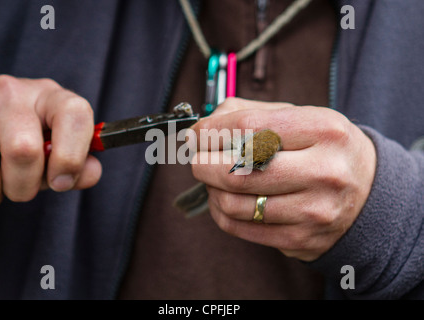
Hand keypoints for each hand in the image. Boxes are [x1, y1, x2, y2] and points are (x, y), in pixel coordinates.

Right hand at [0, 75, 101, 207]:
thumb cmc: (29, 136)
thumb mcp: (58, 144)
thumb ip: (78, 163)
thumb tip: (91, 173)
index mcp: (52, 97)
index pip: (75, 114)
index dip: (71, 157)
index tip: (62, 182)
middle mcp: (14, 93)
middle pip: (24, 151)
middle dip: (26, 187)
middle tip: (24, 186)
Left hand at [191, 98, 375, 260]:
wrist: (367, 194)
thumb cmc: (325, 150)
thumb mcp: (301, 118)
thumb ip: (251, 113)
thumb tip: (204, 125)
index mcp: (323, 130)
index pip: (249, 128)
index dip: (211, 131)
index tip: (195, 133)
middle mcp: (323, 171)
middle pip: (238, 170)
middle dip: (202, 163)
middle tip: (196, 158)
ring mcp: (313, 210)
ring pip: (234, 203)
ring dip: (210, 189)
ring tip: (213, 179)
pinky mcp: (301, 239)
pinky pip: (240, 228)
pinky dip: (220, 212)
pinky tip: (223, 199)